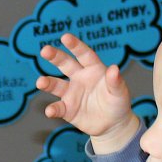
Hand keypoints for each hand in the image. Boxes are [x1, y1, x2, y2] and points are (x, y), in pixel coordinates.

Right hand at [36, 32, 140, 150]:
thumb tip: (114, 68)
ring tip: (40, 82)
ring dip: (48, 83)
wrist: (113, 124)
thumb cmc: (117, 103)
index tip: (65, 37)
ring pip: (56, 85)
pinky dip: (53, 109)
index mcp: (93, 69)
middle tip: (45, 50)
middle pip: (65, 64)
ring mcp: (71, 93)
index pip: (84, 54)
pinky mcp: (67, 109)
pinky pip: (58, 108)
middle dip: (55, 56)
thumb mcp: (120, 92)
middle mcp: (79, 77)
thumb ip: (116, 81)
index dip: (75, 45)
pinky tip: (50, 111)